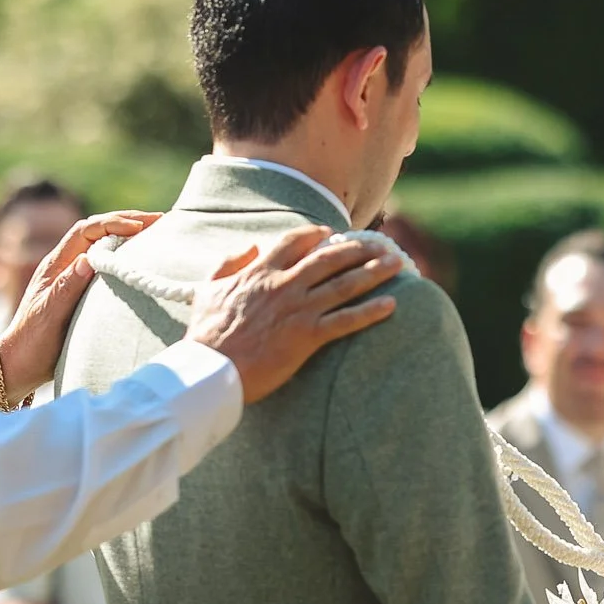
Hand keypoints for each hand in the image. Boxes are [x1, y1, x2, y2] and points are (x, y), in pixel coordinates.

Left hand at [0, 210, 161, 397]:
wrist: (20, 364)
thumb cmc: (32, 342)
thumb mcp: (49, 315)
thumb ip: (67, 287)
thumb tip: (88, 258)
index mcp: (55, 265)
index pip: (85, 231)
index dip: (113, 223)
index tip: (141, 226)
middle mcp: (64, 265)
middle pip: (96, 231)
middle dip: (127, 220)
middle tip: (159, 220)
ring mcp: (72, 277)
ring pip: (101, 244)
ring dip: (127, 234)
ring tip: (156, 232)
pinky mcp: (81, 290)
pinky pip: (105, 263)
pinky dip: (125, 254)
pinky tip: (142, 259)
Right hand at [186, 226, 404, 403]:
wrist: (209, 370)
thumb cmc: (206, 334)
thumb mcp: (208, 290)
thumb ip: (228, 264)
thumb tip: (249, 248)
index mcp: (260, 272)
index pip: (295, 242)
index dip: (317, 235)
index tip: (332, 233)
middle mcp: (284, 285)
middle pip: (329, 258)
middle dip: (358, 248)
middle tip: (379, 244)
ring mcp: (298, 310)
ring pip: (344, 284)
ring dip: (374, 272)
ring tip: (396, 263)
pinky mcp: (306, 337)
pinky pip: (346, 320)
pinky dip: (371, 312)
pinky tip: (392, 304)